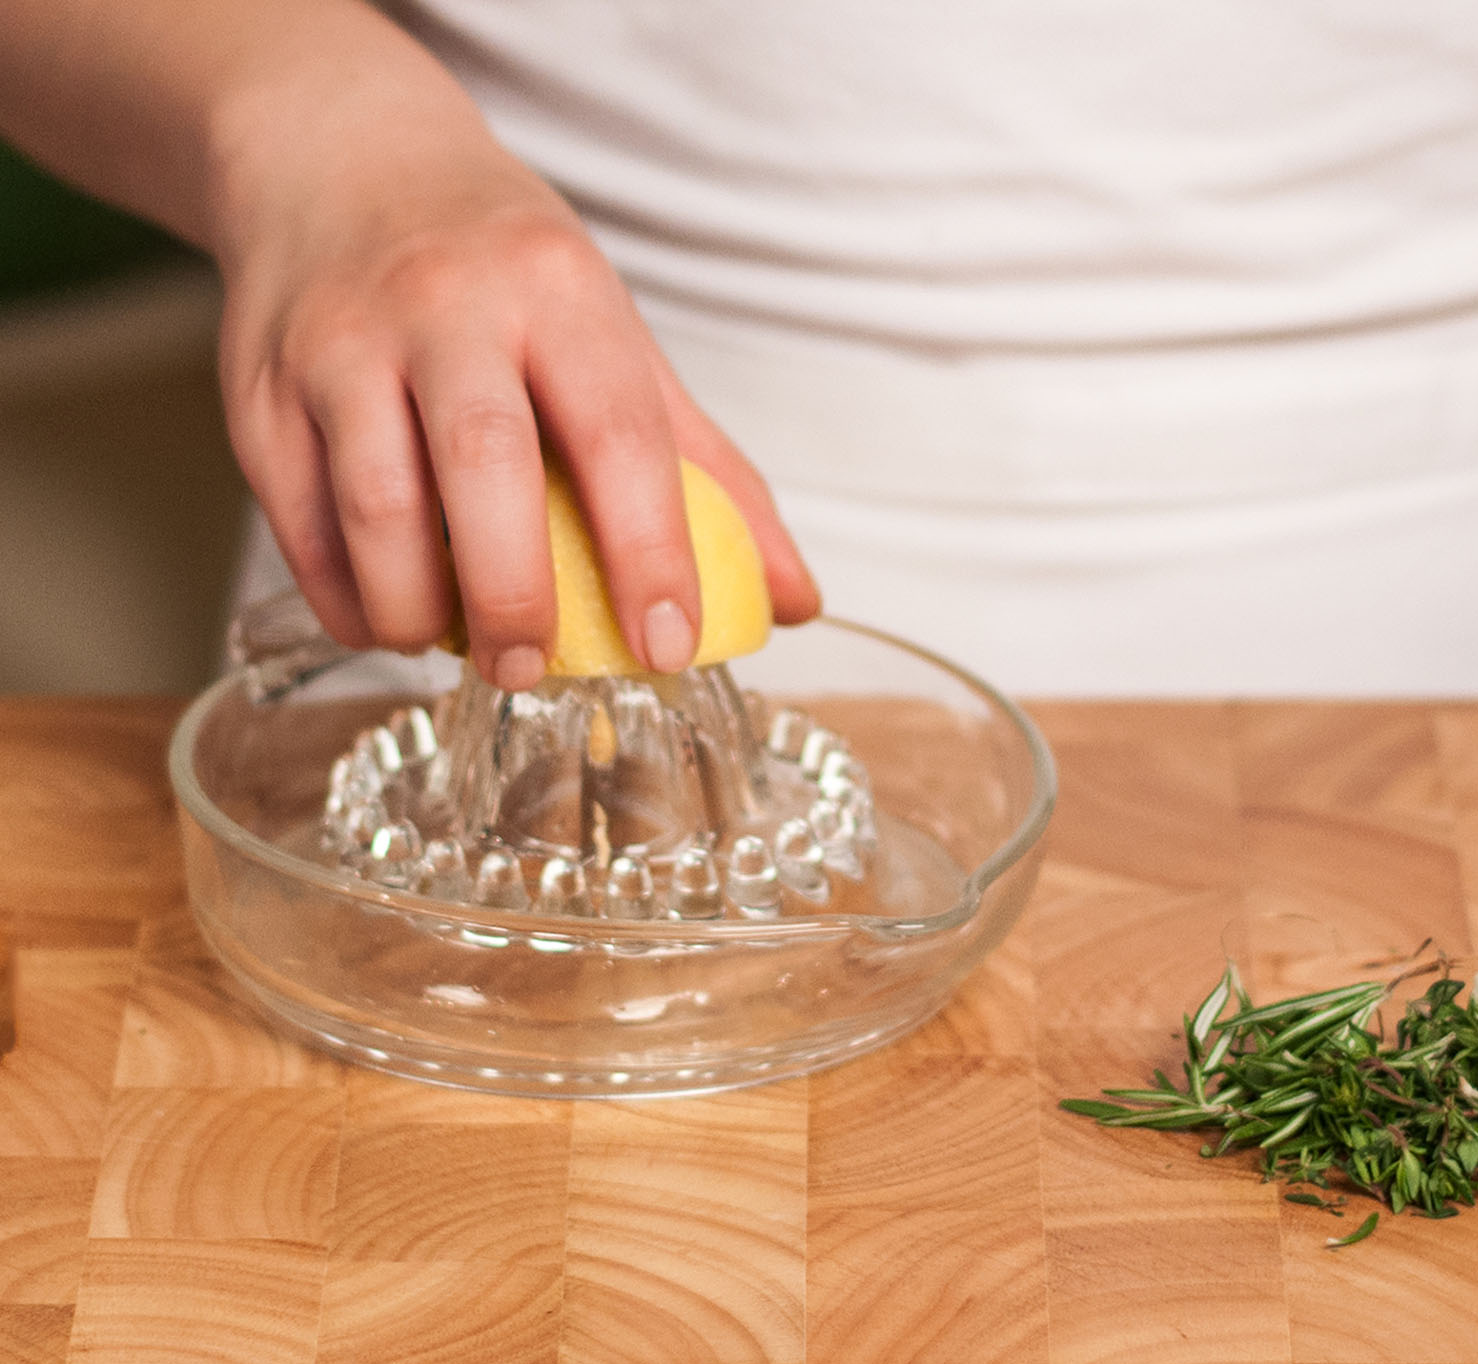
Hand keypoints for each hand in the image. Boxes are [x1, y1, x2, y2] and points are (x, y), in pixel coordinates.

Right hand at [209, 41, 817, 689]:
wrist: (340, 155)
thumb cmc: (502, 270)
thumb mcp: (614, 334)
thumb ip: (707, 469)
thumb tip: (794, 596)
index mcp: (558, 290)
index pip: (619, 434)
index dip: (649, 551)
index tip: (668, 643)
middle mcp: (444, 305)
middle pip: (484, 468)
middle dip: (515, 593)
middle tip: (536, 668)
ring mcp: (339, 341)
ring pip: (373, 505)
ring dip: (418, 608)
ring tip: (460, 648)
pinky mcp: (258, 385)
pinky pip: (296, 519)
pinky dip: (344, 596)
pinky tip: (391, 619)